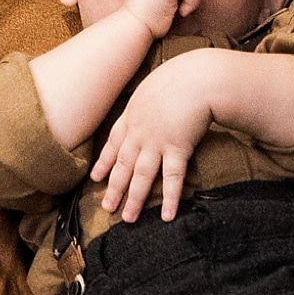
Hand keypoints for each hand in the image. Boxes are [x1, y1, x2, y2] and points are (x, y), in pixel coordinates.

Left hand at [92, 53, 217, 222]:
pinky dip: (169, 198)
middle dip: (114, 188)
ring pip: (141, 176)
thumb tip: (149, 102)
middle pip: (123, 165)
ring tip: (129, 219)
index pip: (113, 143)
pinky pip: (172, 179)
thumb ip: (148, 100)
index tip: (96, 177)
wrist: (197, 77)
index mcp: (133, 115)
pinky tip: (167, 216)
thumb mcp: (154, 84)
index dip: (104, 162)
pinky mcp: (178, 149)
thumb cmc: (180, 75)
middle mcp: (139, 132)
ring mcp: (156, 142)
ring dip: (135, 199)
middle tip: (107, 208)